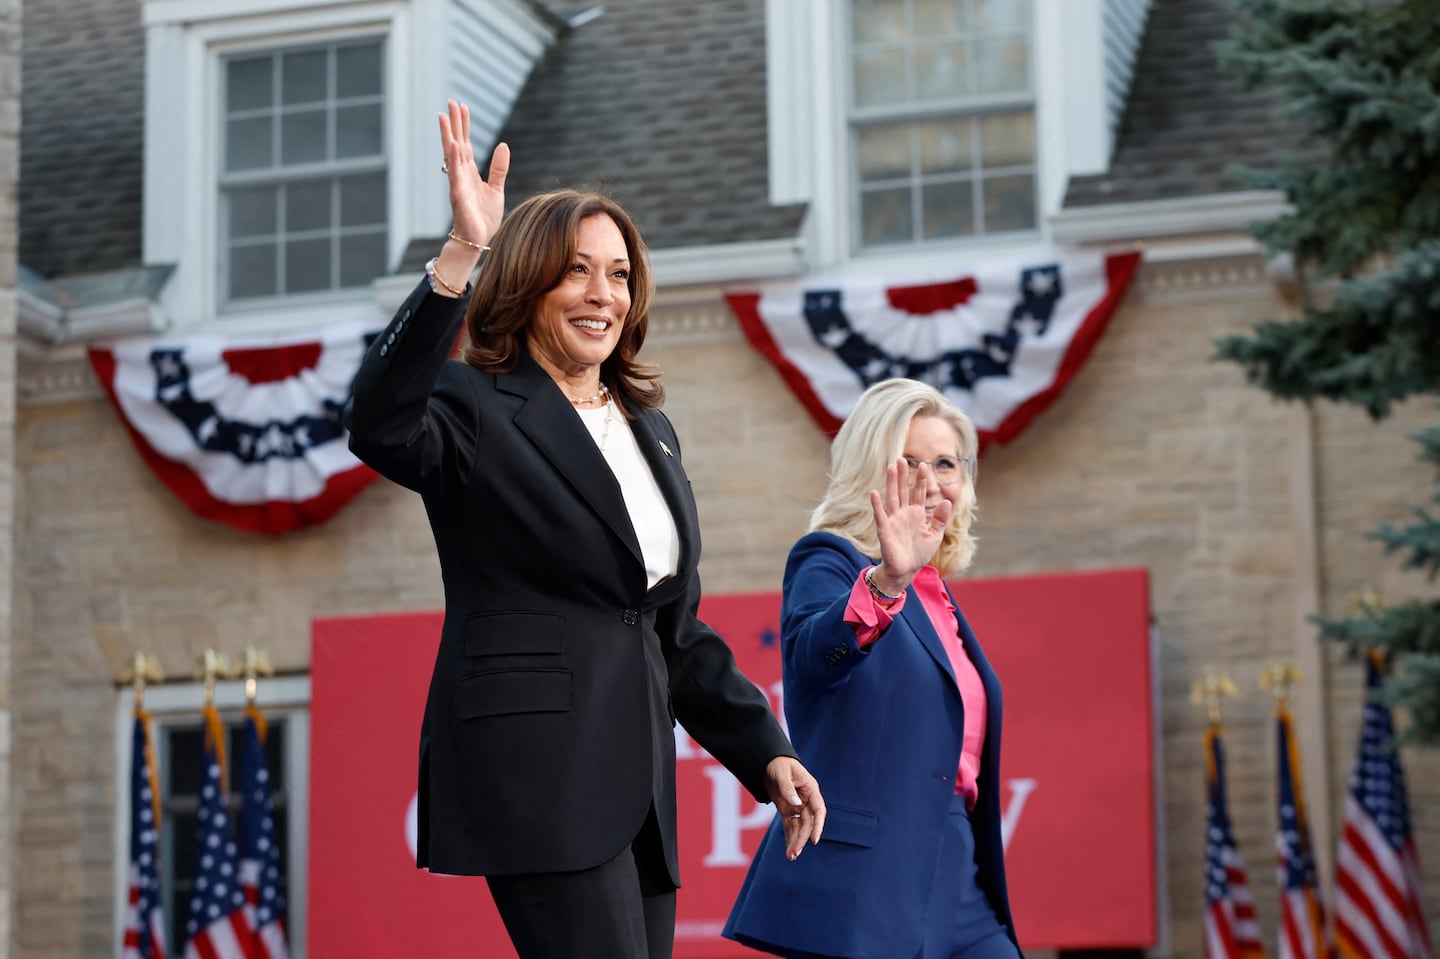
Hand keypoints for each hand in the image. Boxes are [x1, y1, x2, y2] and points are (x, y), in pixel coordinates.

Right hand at [438, 100, 507, 250]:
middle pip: (456, 143)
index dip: (464, 125)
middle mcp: (461, 174)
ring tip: (444, 116)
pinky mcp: (458, 195)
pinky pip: (455, 175)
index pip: (466, 143)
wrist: (478, 240)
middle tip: (450, 102)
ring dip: (448, 135)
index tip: (462, 107)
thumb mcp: (496, 189)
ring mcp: (458, 183)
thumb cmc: (484, 217)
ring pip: (452, 155)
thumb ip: (499, 168)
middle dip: (454, 123)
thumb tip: (503, 145)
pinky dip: (454, 159)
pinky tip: (453, 144)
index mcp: (470, 172)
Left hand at [763, 756, 825, 859]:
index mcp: (810, 789)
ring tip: (791, 857)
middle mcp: (806, 800)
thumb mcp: (782, 773)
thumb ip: (788, 788)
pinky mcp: (788, 810)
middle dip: (802, 839)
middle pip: (808, 823)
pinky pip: (790, 826)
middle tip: (795, 853)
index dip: (818, 825)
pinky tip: (788, 851)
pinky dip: (789, 838)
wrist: (769, 763)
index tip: (814, 839)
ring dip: (796, 842)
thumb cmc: (779, 764)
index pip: (818, 810)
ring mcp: (798, 807)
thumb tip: (795, 803)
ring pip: (799, 827)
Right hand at [869, 458, 952, 594]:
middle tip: (902, 458)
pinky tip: (875, 493)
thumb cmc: (919, 553)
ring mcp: (893, 520)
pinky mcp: (885, 530)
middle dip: (903, 475)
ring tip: (891, 467)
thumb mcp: (935, 535)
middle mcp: (903, 514)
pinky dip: (877, 505)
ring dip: (891, 483)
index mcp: (916, 513)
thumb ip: (940, 519)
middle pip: (903, 490)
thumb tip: (947, 502)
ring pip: (892, 498)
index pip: (918, 492)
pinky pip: (880, 516)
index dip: (921, 479)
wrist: (906, 570)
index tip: (924, 465)